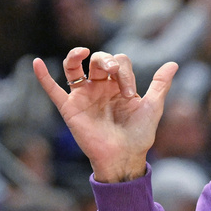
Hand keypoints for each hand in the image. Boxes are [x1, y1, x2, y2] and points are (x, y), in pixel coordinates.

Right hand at [33, 47, 176, 182]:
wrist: (124, 157)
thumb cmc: (139, 134)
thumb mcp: (153, 107)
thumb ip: (160, 84)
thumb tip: (174, 64)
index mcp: (118, 85)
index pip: (119, 62)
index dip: (124, 71)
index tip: (130, 94)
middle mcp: (100, 87)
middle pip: (98, 59)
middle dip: (106, 61)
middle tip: (115, 74)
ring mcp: (84, 96)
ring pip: (74, 67)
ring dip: (76, 56)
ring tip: (83, 53)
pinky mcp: (70, 108)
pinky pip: (53, 90)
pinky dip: (43, 77)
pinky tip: (36, 63)